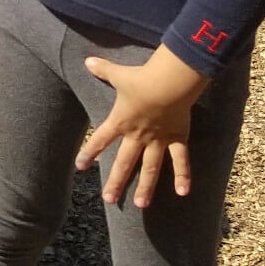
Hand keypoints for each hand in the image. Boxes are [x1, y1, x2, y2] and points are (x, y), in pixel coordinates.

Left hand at [76, 47, 210, 208]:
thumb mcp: (118, 74)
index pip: (100, 139)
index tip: (81, 166)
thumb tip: (87, 60)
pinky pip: (181, 160)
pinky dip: (183, 176)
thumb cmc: (141, 78)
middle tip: (109, 199)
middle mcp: (138, 135)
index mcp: (121, 121)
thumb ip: (103, 69)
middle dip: (116, 181)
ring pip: (151, 168)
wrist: (168, 83)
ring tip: (140, 204)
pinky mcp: (177, 137)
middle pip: (125, 162)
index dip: (90, 152)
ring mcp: (158, 139)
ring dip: (146, 187)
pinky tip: (183, 193)